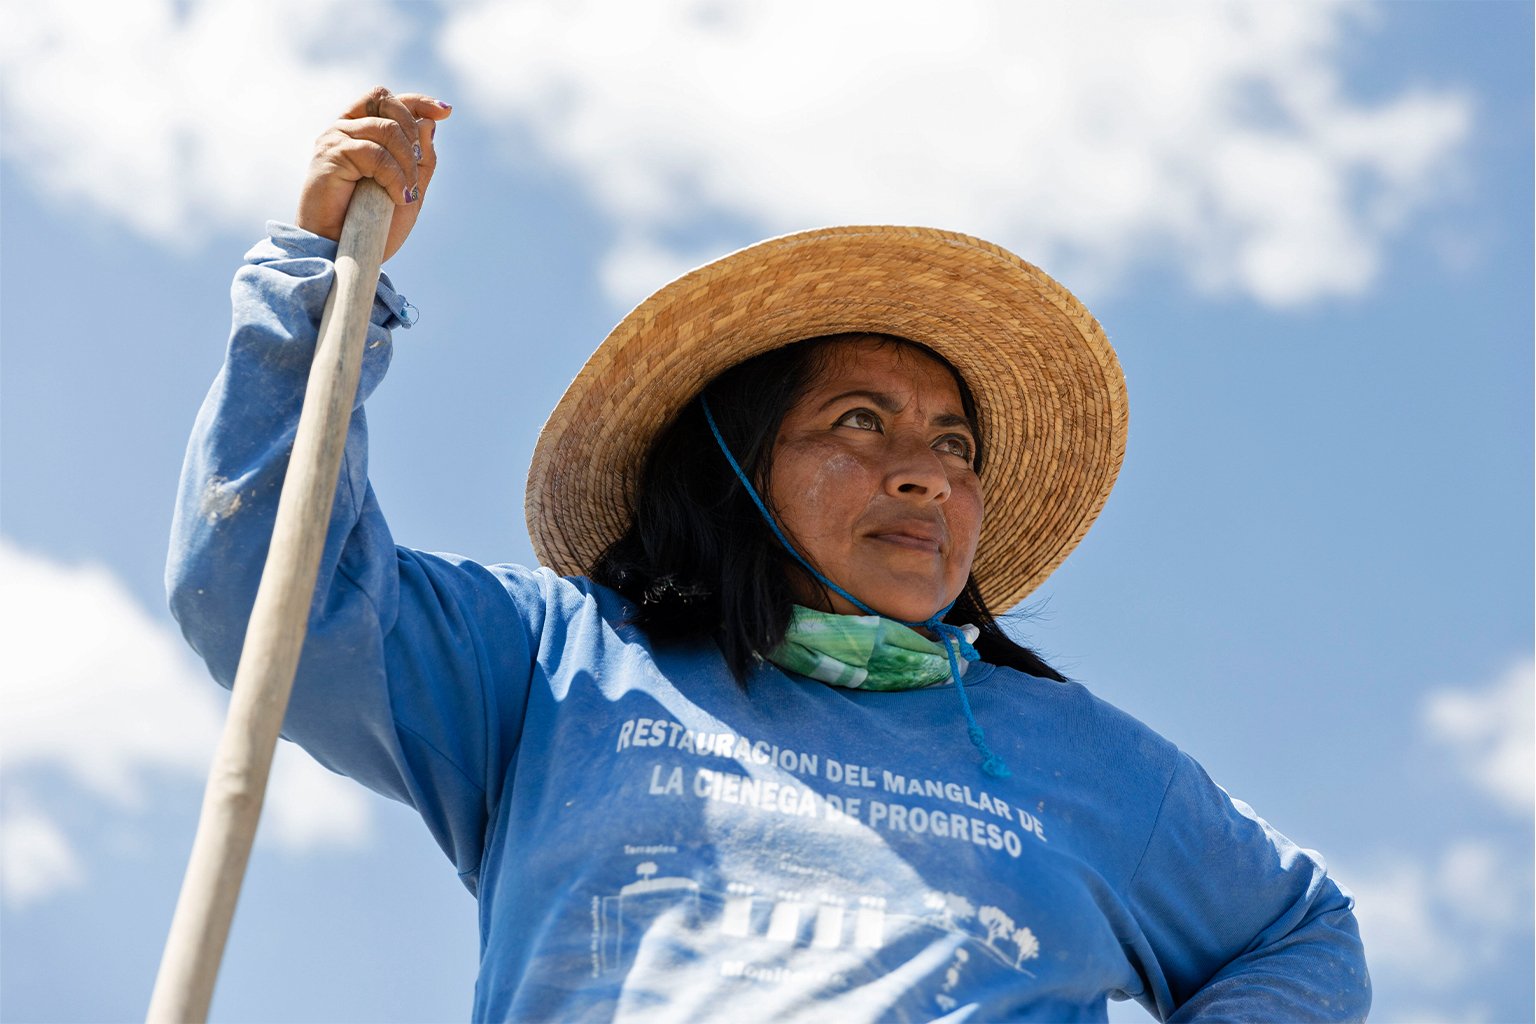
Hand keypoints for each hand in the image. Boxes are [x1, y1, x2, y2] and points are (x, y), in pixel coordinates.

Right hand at [297, 86, 452, 261]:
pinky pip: (375, 152)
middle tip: (417, 170)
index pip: (388, 101)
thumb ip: (422, 158)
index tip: (445, 112)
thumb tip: (429, 121)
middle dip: (414, 136)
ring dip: (407, 164)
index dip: (418, 102)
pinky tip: (396, 196)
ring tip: (405, 194)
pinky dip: (394, 176)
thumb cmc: (374, 224)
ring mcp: (336, 139)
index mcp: (362, 132)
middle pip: (388, 105)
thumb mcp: (410, 188)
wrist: (347, 253)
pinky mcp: (330, 155)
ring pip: (387, 130)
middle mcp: (346, 129)